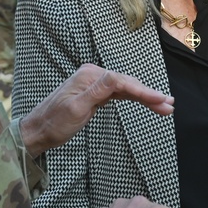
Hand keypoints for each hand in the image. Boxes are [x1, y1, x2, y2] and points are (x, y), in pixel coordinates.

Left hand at [20, 64, 173, 157]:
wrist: (38, 131)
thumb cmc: (54, 123)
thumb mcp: (76, 109)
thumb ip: (98, 92)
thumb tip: (116, 77)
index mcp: (89, 76)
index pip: (122, 81)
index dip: (144, 91)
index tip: (161, 101)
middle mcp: (92, 75)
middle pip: (127, 83)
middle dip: (149, 95)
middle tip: (169, 106)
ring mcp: (94, 84)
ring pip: (125, 89)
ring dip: (144, 97)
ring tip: (164, 107)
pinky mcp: (94, 94)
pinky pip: (119, 94)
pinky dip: (133, 99)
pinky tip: (146, 102)